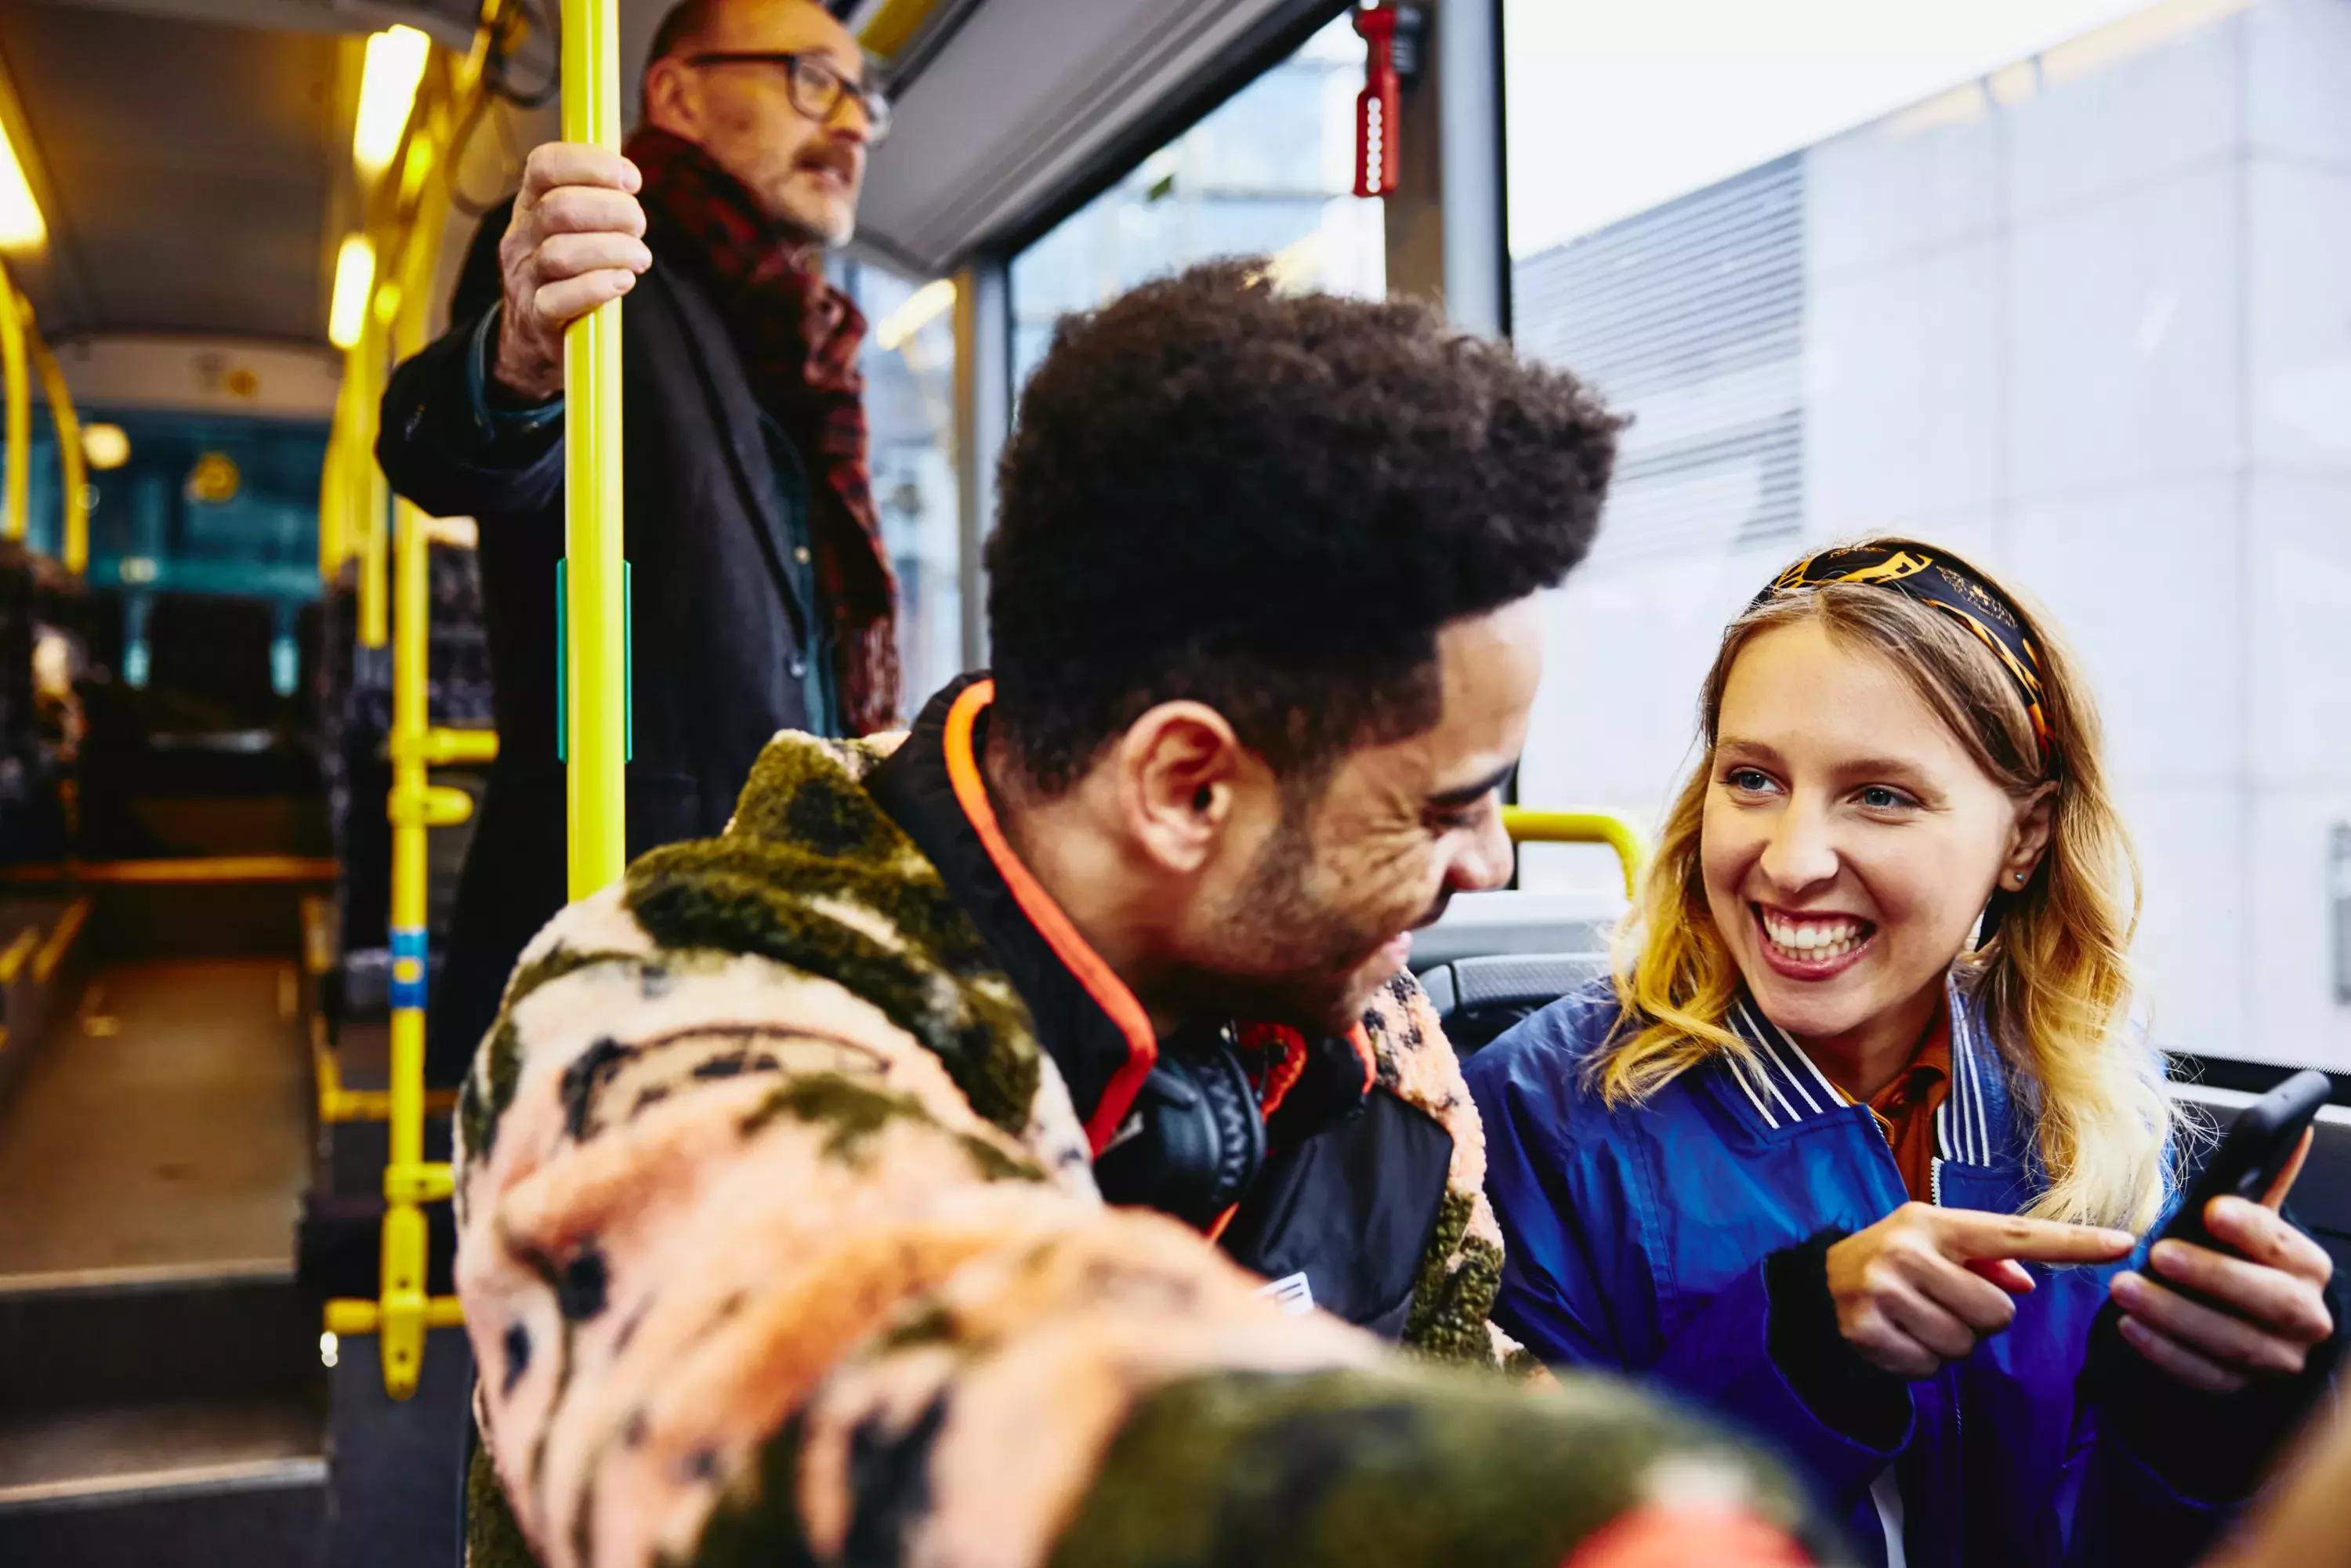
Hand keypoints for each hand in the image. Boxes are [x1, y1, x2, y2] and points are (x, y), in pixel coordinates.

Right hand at [493, 143, 650, 401]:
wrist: (534, 340)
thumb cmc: (568, 275)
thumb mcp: (573, 231)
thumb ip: (595, 202)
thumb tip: (628, 178)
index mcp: (529, 206)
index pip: (545, 165)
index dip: (592, 164)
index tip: (632, 180)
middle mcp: (519, 238)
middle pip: (560, 208)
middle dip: (614, 211)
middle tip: (639, 227)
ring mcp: (523, 278)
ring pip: (562, 253)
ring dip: (614, 250)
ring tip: (639, 258)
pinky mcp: (536, 318)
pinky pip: (560, 298)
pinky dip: (599, 286)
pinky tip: (623, 282)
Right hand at [1827, 1203, 2135, 1378]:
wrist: (1815, 1285)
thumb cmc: (1893, 1263)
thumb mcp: (1933, 1244)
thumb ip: (1984, 1259)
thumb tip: (2025, 1281)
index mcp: (1933, 1223)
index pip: (2015, 1234)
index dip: (2073, 1242)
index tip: (2125, 1243)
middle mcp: (1908, 1251)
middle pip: (1997, 1311)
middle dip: (1979, 1319)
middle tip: (1943, 1305)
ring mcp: (1884, 1292)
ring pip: (1964, 1344)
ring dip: (1949, 1343)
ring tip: (1917, 1321)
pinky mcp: (1867, 1331)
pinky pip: (1929, 1367)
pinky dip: (1921, 1362)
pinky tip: (1898, 1339)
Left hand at [2111, 1129, 2334, 1392]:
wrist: (2246, 1327)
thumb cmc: (2242, 1263)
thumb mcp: (2253, 1224)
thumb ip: (2267, 1181)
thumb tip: (2293, 1126)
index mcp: (2307, 1268)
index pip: (2286, 1247)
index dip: (2252, 1229)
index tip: (2211, 1209)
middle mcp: (2305, 1318)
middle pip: (2270, 1303)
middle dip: (2212, 1276)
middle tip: (2157, 1252)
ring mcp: (2277, 1360)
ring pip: (2235, 1344)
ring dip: (2175, 1315)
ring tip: (2124, 1288)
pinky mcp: (2241, 1388)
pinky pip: (2206, 1377)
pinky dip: (2165, 1352)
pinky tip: (2129, 1327)